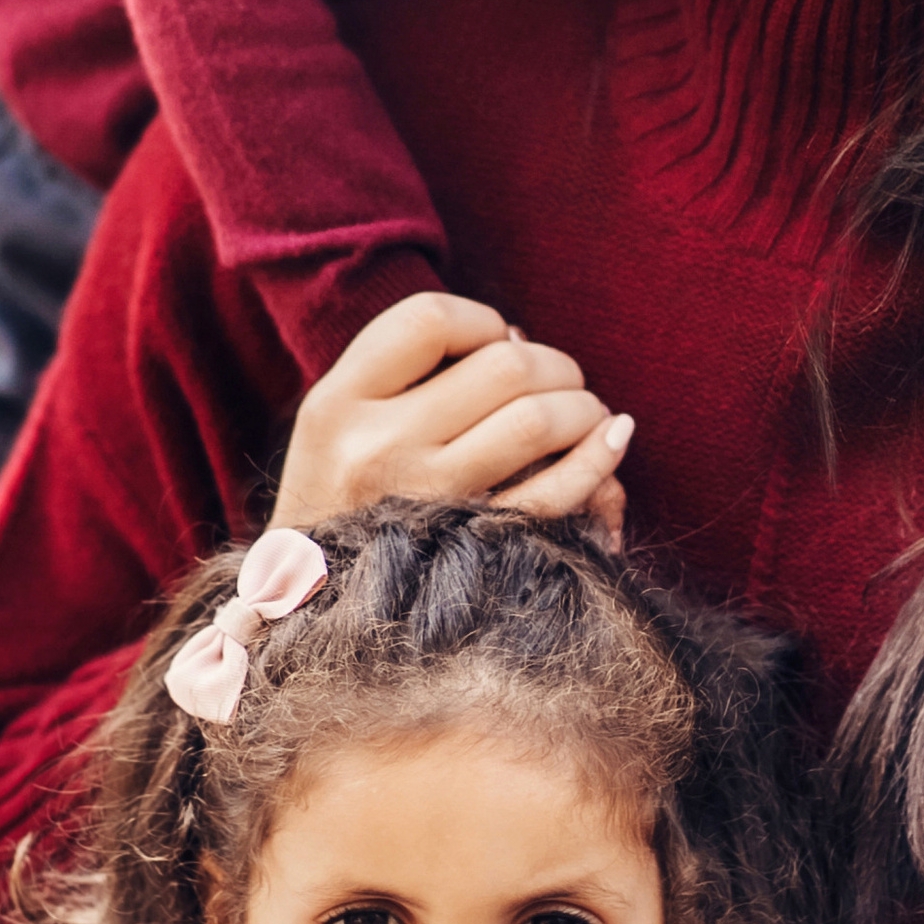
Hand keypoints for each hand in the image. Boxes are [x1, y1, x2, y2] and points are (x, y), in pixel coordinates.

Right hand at [272, 293, 631, 536]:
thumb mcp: (342, 422)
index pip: (429, 319)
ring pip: (537, 420)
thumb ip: (414, 371)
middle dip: (552, 364)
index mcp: (336, 406)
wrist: (310, 604)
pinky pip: (558, 493)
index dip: (480, 319)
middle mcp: (375, 451)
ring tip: (586, 410)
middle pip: (503, 366)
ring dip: (582, 405)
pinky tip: (613, 437)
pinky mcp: (470, 551)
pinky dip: (600, 457)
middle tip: (559, 379)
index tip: (490, 341)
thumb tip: (520, 339)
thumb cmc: (343, 495)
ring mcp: (426, 505)